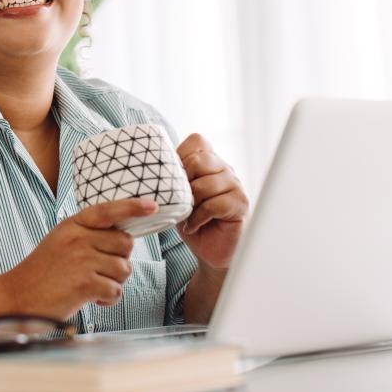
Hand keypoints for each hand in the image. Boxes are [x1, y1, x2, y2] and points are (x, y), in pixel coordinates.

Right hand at [0, 198, 152, 319]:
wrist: (16, 297)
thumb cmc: (42, 274)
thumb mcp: (60, 242)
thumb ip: (86, 236)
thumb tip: (123, 239)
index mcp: (72, 225)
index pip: (108, 210)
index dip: (132, 206)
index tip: (152, 205)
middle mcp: (78, 238)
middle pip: (125, 243)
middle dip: (121, 259)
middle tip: (101, 271)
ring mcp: (81, 260)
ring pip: (124, 268)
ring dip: (114, 282)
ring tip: (92, 287)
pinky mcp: (84, 284)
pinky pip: (116, 290)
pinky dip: (107, 299)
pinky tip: (91, 299)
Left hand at [176, 133, 248, 269]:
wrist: (210, 250)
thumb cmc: (192, 221)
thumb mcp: (176, 196)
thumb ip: (172, 179)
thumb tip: (150, 168)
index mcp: (210, 162)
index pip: (197, 141)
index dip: (181, 155)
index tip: (173, 177)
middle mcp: (225, 169)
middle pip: (200, 160)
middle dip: (183, 181)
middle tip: (178, 200)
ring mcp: (235, 185)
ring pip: (206, 184)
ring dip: (190, 203)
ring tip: (186, 216)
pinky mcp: (240, 204)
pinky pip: (214, 205)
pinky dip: (198, 218)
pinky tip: (193, 226)